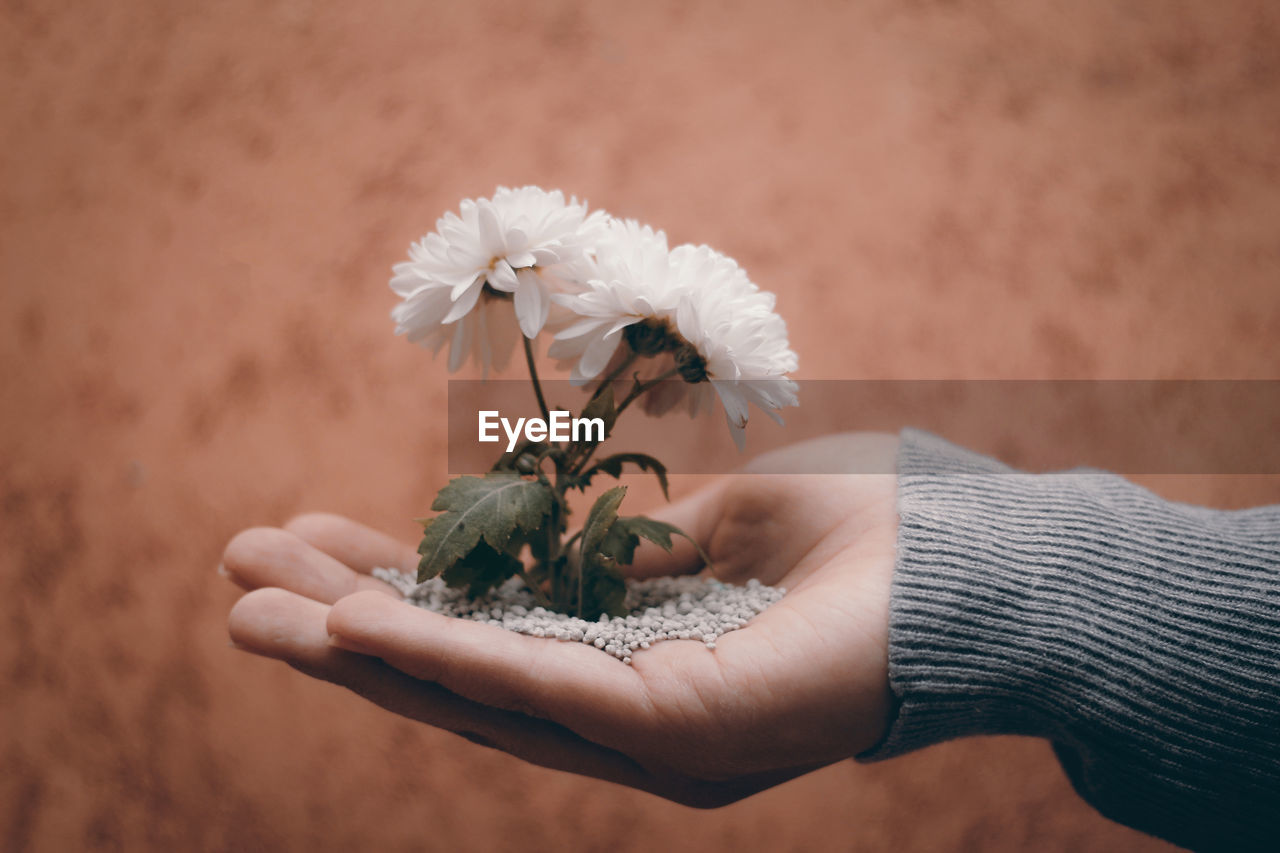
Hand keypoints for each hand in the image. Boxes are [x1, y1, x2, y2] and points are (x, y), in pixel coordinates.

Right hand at [222, 433, 898, 806]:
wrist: (980, 571)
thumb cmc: (865, 546)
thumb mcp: (723, 531)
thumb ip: (637, 553)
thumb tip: (568, 547)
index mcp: (642, 672)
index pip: (496, 643)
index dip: (399, 602)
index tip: (315, 546)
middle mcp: (631, 724)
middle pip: (462, 679)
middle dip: (346, 626)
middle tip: (238, 575)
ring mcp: (650, 740)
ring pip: (476, 696)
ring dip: (361, 646)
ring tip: (251, 605)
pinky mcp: (677, 735)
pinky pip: (539, 691)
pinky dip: (445, 656)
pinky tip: (358, 625)